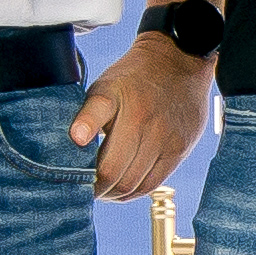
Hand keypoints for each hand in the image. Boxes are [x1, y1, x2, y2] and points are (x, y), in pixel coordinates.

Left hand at [69, 34, 214, 202]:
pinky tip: (123, 188)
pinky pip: (154, 182)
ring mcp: (166, 138)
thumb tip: (75, 142)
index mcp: (121, 108)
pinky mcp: (180, 148)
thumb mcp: (103, 87)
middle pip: (117, 176)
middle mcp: (145, 124)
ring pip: (135, 184)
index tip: (74, 181)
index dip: (86, 178)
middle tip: (85, 190)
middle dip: (98, 190)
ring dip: (115, 194)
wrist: (177, 60)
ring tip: (103, 190)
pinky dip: (135, 191)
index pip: (102, 159)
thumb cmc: (132, 77)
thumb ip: (87, 117)